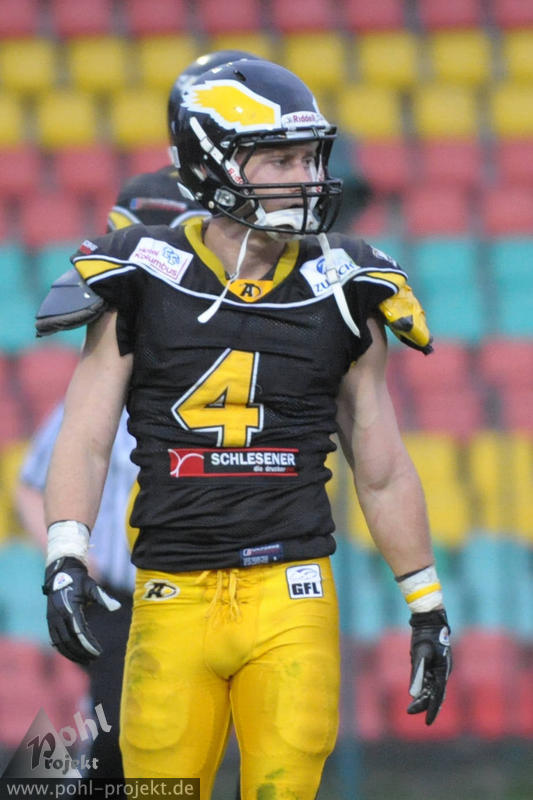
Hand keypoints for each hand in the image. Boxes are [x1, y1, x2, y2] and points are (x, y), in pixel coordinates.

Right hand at [43, 556, 120, 663]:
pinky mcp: (50, 620)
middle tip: (93, 660)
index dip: (88, 644)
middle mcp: (58, 616)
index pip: (79, 632)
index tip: (98, 653)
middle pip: (69, 641)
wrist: (61, 572)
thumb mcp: (92, 586)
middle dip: (80, 652)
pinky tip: (73, 654)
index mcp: (69, 608)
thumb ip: (103, 598)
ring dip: (71, 654)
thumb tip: (117, 608)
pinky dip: (63, 649)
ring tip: (85, 661)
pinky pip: (55, 639)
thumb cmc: (79, 580)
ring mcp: (52, 619)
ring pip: (60, 643)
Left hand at [407, 609, 451, 724]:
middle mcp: (443, 671)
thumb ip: (417, 674)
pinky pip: (427, 679)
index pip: (438, 695)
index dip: (432, 709)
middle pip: (434, 693)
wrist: (430, 620)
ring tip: (411, 708)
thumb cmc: (425, 635)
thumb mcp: (419, 654)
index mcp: (443, 670)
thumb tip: (412, 694)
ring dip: (422, 697)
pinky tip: (416, 694)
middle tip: (409, 712)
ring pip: (431, 687)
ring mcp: (438, 667)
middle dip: (424, 705)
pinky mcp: (432, 663)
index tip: (427, 723)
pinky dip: (422, 687)